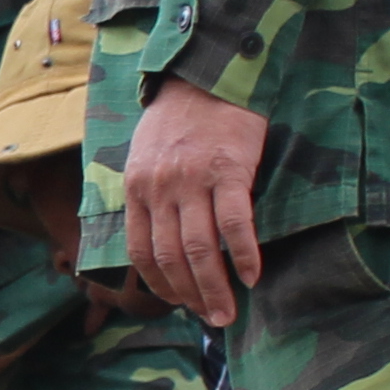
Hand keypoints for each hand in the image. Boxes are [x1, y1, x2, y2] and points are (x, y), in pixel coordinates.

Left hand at [118, 77, 270, 325]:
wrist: (208, 71)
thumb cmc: (180, 116)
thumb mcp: (145, 154)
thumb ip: (149, 194)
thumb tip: (161, 239)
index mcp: (137, 186)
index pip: (141, 251)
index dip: (160, 285)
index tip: (179, 304)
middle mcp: (160, 187)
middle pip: (171, 257)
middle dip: (191, 296)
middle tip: (212, 319)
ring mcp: (193, 179)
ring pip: (200, 249)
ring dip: (215, 287)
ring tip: (229, 312)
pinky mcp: (229, 169)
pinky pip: (234, 224)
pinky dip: (244, 255)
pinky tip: (253, 276)